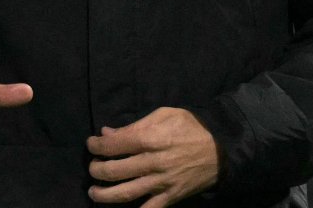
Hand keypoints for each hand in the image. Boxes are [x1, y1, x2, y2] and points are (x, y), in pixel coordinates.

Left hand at [87, 107, 218, 206]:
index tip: (91, 145)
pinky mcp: (170, 197)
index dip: (95, 146)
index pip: (113, 145)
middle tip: (92, 168)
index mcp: (150, 138)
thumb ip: (134, 124)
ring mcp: (161, 183)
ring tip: (94, 193)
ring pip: (125, 194)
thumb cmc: (190, 127)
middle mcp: (152, 162)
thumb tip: (107, 133)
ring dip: (104, 195)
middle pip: (114, 171)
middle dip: (96, 170)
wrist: (221, 149)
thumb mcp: (164, 115)